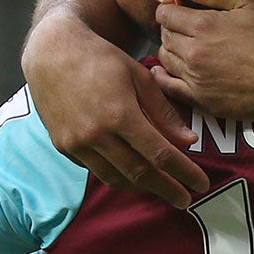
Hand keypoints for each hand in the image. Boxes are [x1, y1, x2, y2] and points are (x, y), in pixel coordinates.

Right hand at [24, 13, 205, 208]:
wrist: (52, 53)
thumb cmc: (101, 58)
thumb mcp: (139, 77)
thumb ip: (163, 112)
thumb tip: (187, 142)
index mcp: (120, 115)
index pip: (160, 154)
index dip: (183, 172)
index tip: (201, 184)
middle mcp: (97, 135)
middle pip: (139, 173)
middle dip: (166, 190)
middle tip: (185, 200)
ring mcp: (77, 144)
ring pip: (115, 178)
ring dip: (141, 187)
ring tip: (160, 187)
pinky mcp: (64, 147)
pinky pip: (95, 169)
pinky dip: (117, 175)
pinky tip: (130, 173)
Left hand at [154, 0, 253, 121]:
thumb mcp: (253, 4)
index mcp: (204, 26)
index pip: (165, 13)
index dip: (170, 8)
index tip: (178, 8)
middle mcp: (194, 53)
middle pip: (164, 36)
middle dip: (171, 27)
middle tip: (185, 26)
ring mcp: (196, 79)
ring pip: (165, 60)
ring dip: (171, 49)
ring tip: (184, 46)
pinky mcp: (203, 101)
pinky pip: (170, 88)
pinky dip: (163, 78)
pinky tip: (163, 72)